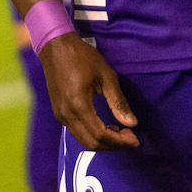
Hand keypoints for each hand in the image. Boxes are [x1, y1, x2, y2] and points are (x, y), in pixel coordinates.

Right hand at [40, 33, 139, 150]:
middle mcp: (66, 115)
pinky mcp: (58, 113)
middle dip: (113, 145)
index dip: (120, 141)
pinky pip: (77, 132)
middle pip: (91, 143)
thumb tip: (133, 123)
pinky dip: (92, 135)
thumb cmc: (83, 57)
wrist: (55, 47)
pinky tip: (105, 126)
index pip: (101, 134)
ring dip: (103, 142)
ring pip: (83, 140)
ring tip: (121, 133)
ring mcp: (60, 115)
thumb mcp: (106, 75)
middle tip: (130, 138)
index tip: (135, 140)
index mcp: (78, 105)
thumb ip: (118, 101)